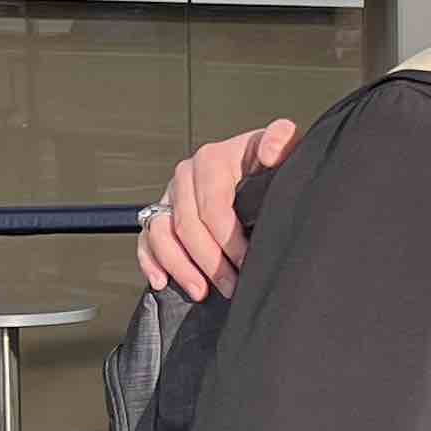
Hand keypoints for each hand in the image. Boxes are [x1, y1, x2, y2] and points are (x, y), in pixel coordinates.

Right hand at [137, 114, 299, 293]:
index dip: (228, 239)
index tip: (246, 262)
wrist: (259, 168)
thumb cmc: (270, 163)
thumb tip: (269, 154)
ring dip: (180, 267)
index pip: (212, 206)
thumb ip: (281, 139)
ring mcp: (171, 195)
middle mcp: (186, 175)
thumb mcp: (283, 146)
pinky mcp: (161, 213)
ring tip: (202, 291)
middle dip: (209, 261)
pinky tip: (161, 281)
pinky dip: (150, 261)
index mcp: (212, 159)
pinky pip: (146, 239)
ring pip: (161, 234)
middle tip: (231, 286)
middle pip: (187, 225)